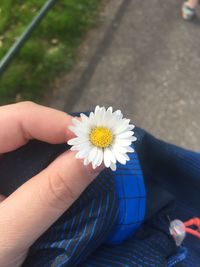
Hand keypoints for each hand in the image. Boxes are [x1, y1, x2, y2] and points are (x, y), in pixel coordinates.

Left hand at [0, 102, 103, 266]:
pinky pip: (31, 159)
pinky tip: (68, 173)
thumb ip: (48, 195)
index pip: (17, 119)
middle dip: (63, 134)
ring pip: (31, 142)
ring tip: (86, 158)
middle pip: (26, 126)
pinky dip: (53, 166)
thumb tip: (91, 159)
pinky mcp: (5, 177)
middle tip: (95, 148)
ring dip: (60, 150)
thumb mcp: (7, 234)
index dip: (58, 122)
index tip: (93, 138)